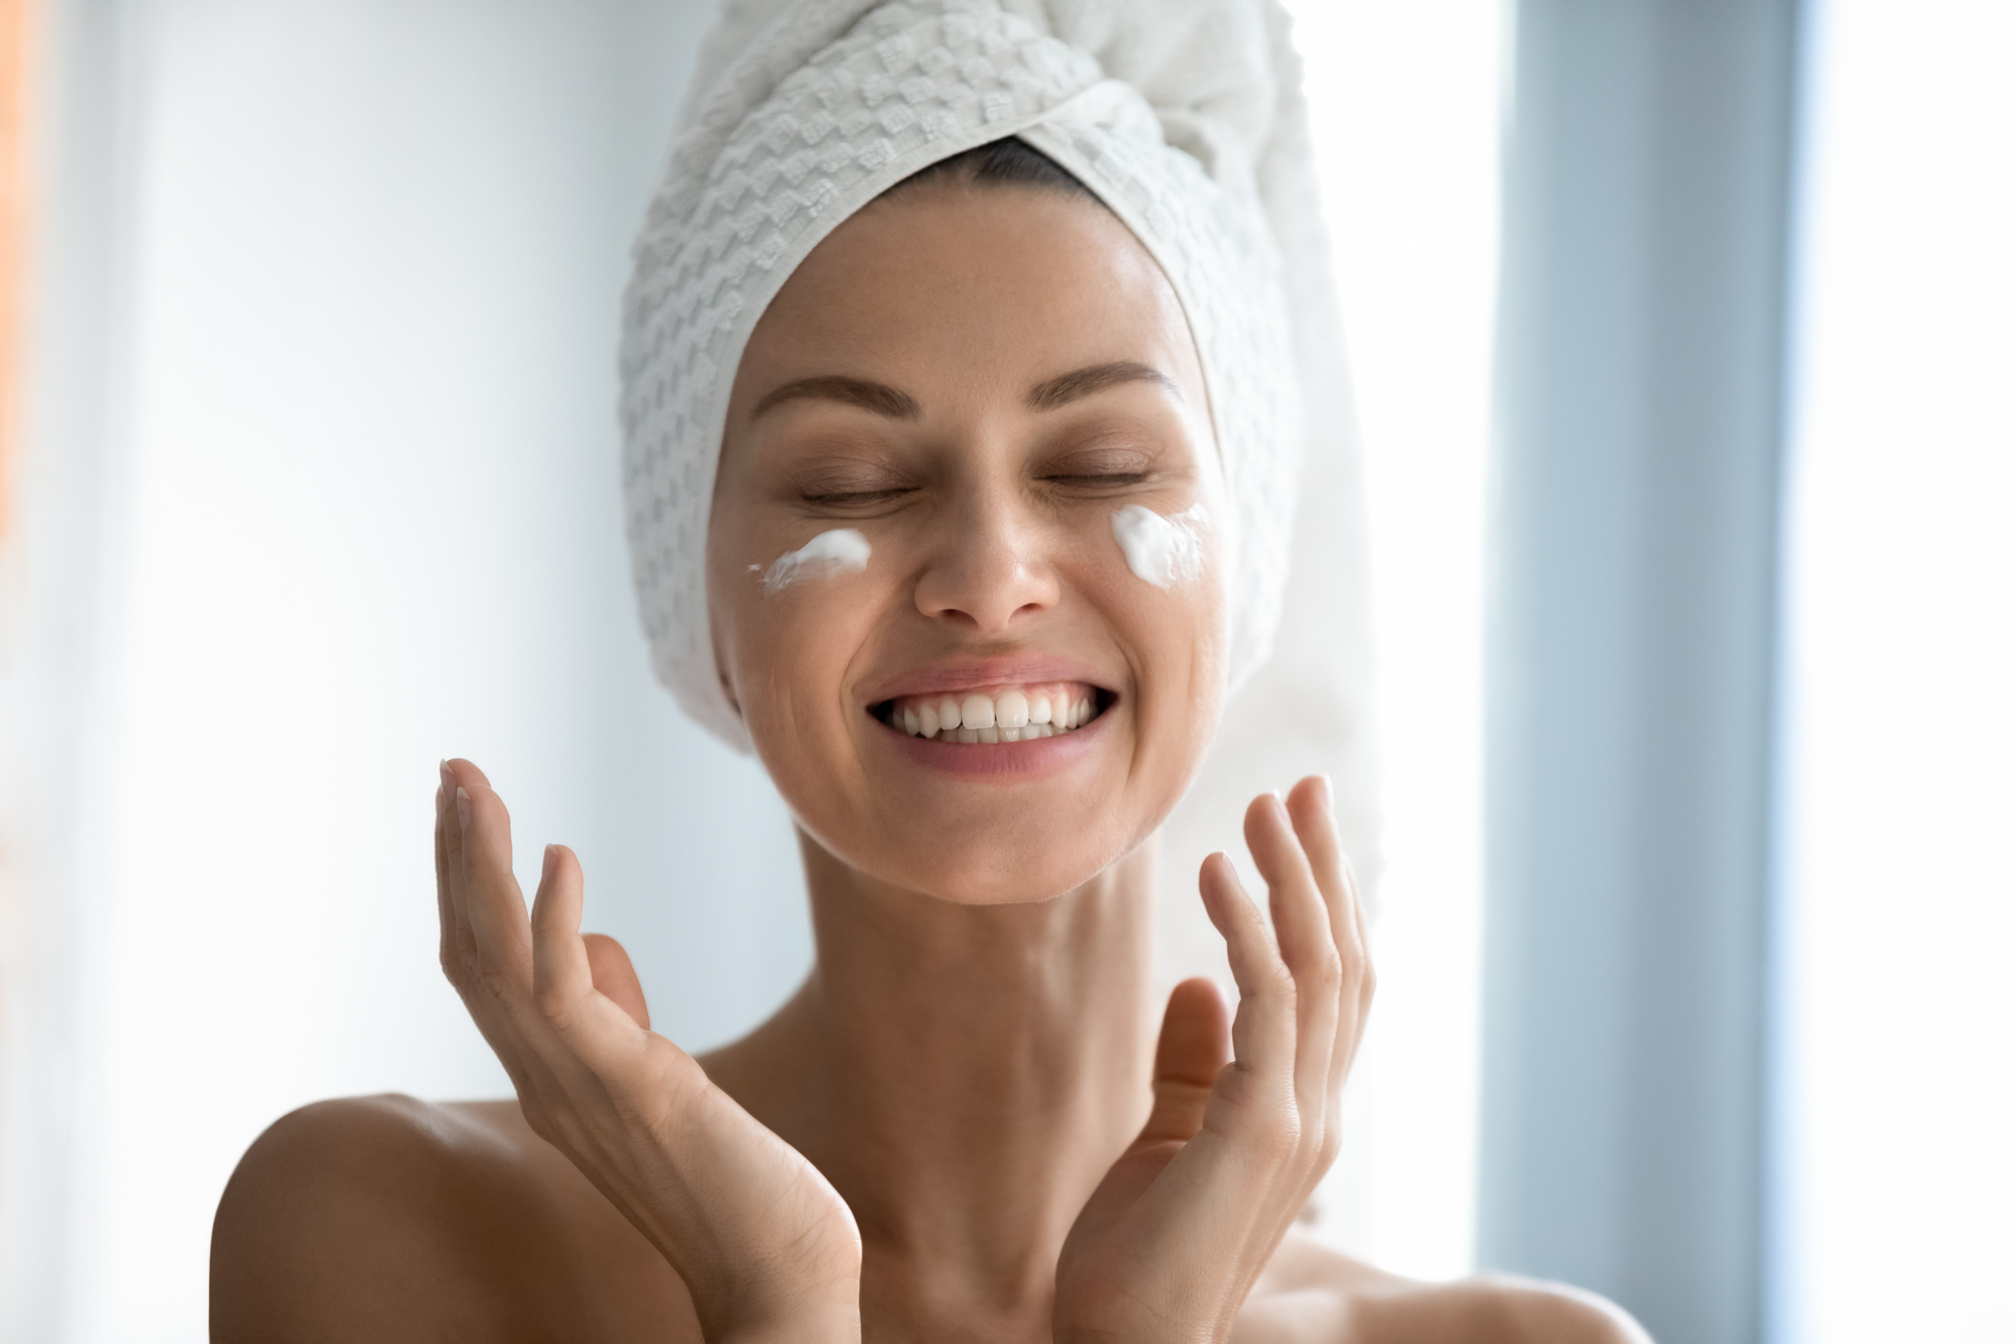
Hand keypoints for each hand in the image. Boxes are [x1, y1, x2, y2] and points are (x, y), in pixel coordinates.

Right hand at [435, 759, 860, 1342]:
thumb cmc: (732, 1182)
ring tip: (473, 786)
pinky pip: (567, 997)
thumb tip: (599, 948)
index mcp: (549, 1079)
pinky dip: (555, 921)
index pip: (480, 968)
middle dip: (455, 856)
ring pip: (498, 961)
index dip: (462, 886)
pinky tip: (561, 855)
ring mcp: (580, 1086)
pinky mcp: (632, 1086)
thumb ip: (619, 1022)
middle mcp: (544, 1081)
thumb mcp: (661, 1081)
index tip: (462, 806)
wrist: (776, 1274)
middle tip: (451, 769)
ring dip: (480, 867)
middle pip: (470, 951)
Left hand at [1053, 776, 1372, 1343]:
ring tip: (1259, 808)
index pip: (1336, 986)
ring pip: (1321, 970)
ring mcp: (1298, 1123)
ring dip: (1293, 879)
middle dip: (1324, 869)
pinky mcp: (1259, 1132)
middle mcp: (1317, 1111)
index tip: (1299, 823)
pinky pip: (1268, 1005)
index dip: (1328, 901)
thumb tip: (1198, 983)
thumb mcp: (1166, 1141)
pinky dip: (1251, 929)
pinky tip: (1217, 873)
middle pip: (1345, 962)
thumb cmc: (1134, 1260)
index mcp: (1299, 1110)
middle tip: (1302, 785)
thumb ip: (1191, 1064)